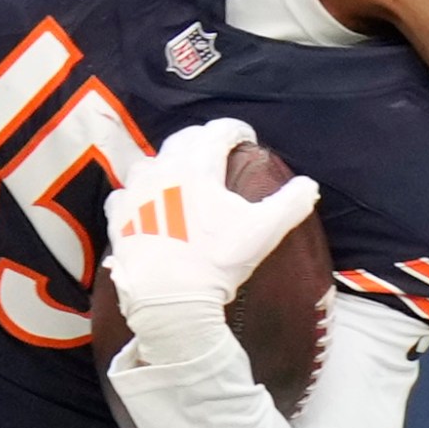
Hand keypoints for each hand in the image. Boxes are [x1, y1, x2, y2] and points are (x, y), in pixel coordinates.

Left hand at [103, 120, 318, 363]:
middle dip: (203, 139)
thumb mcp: (264, 231)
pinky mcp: (119, 218)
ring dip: (168, 163)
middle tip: (218, 151)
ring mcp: (136, 193)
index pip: (218, 131)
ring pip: (150, 162)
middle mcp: (163, 171)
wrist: (169, 298)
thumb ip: (291, 203)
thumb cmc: (216, 261)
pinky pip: (124, 194)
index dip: (236, 129)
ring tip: (180, 177)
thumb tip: (309, 185)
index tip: (246, 137)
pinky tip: (145, 204)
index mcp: (198, 167)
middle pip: (183, 139)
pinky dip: (137, 194)